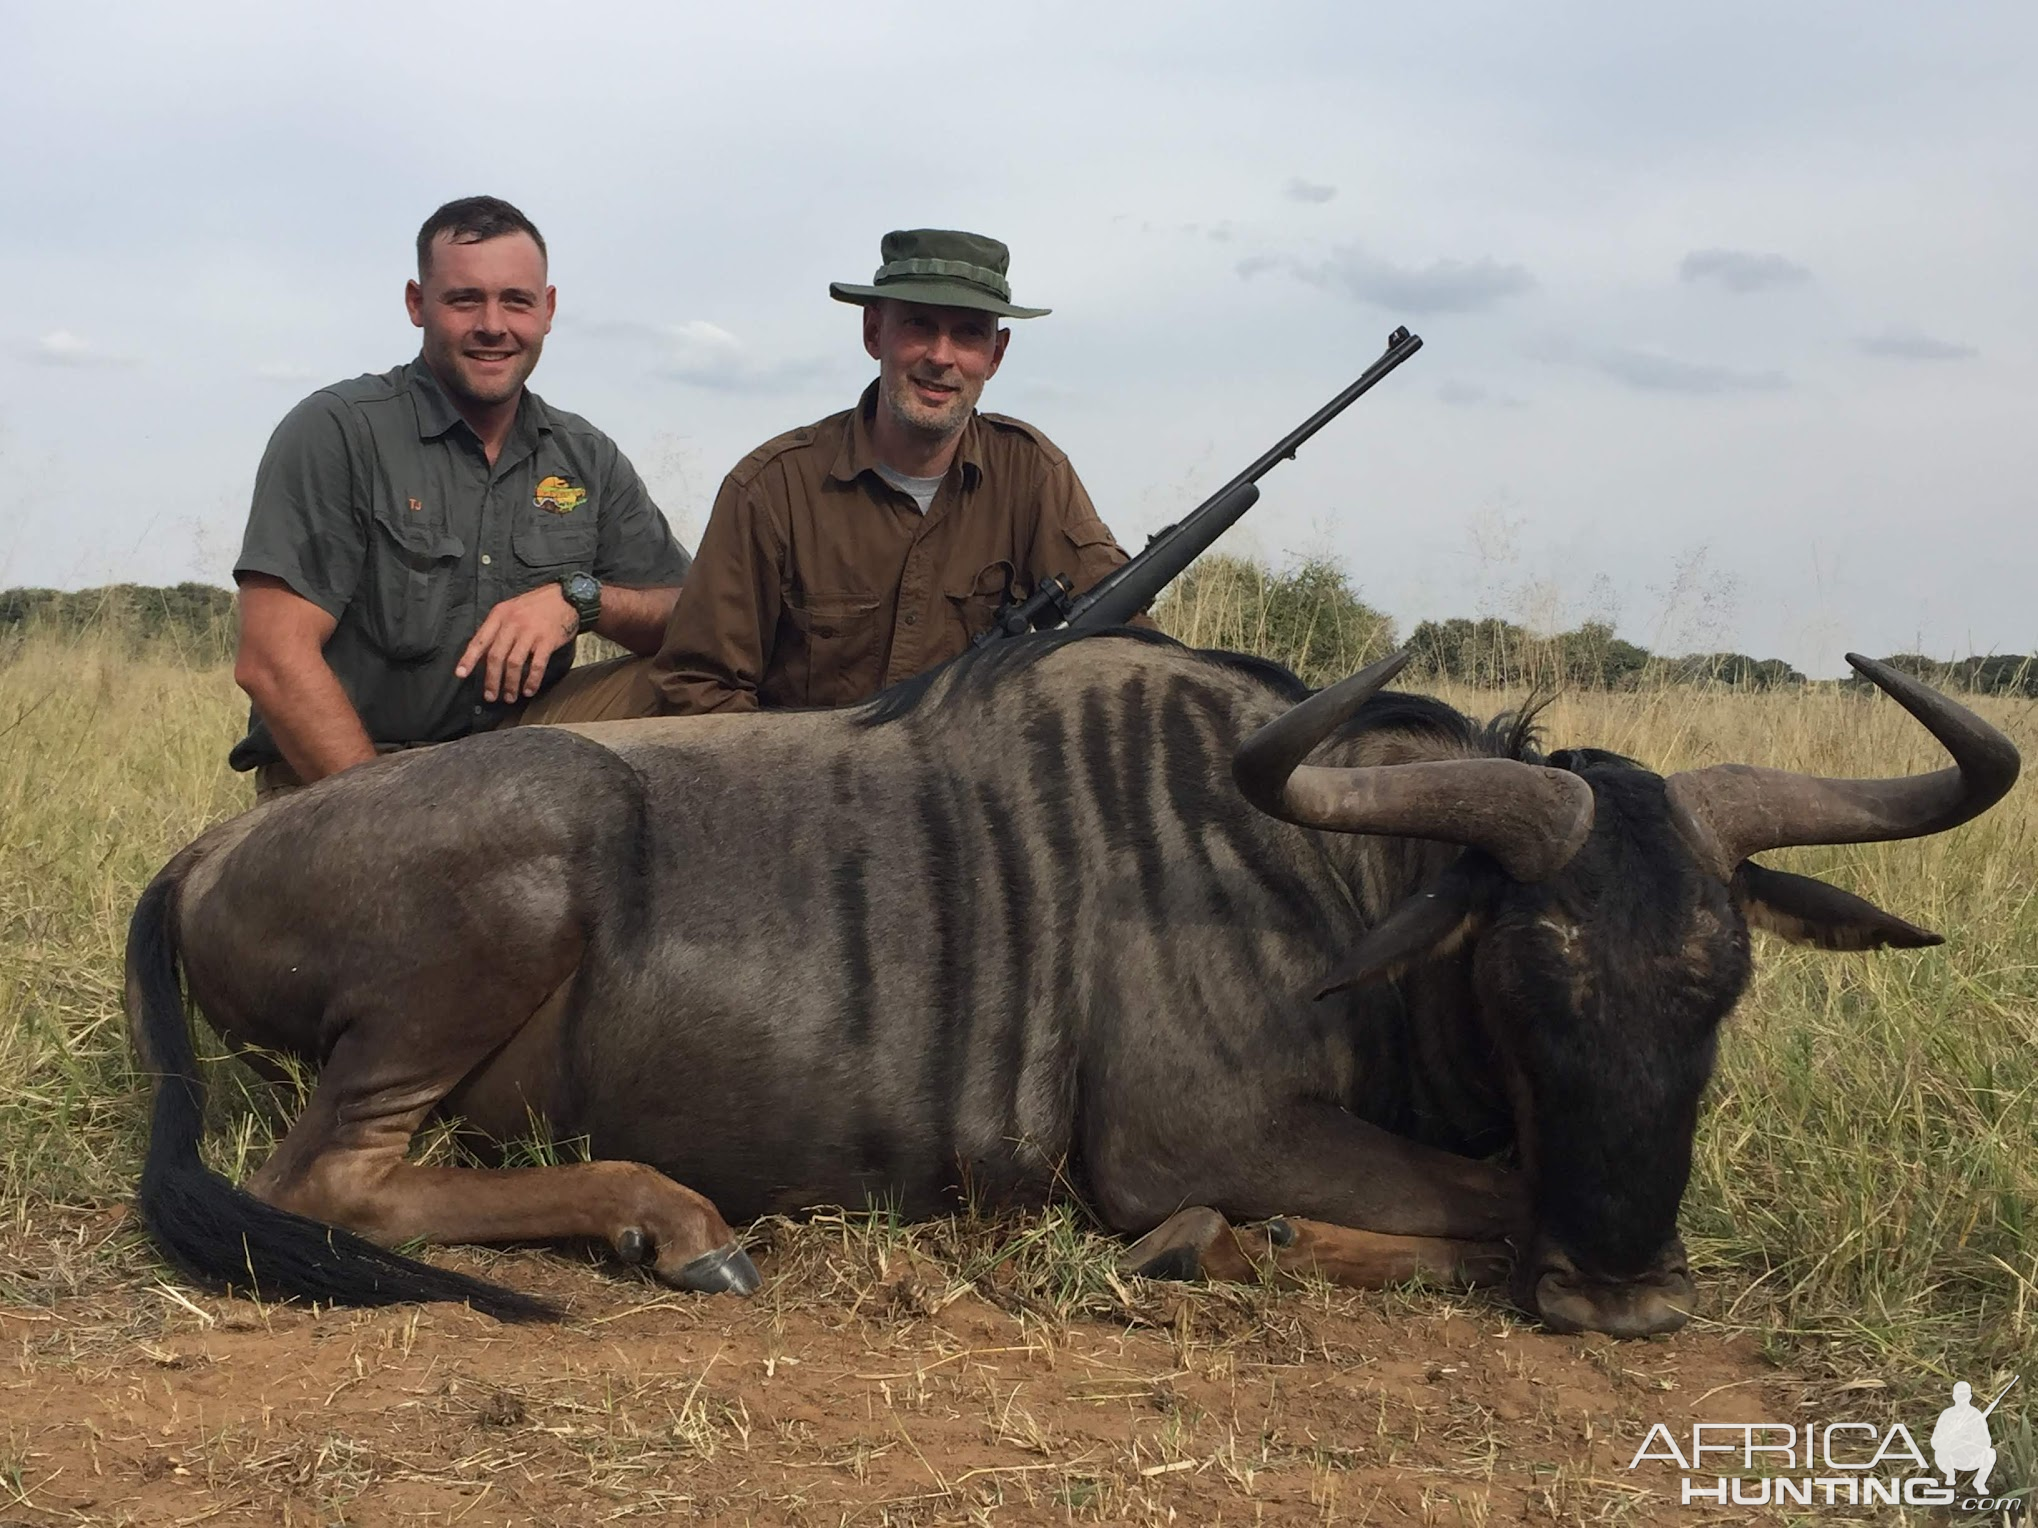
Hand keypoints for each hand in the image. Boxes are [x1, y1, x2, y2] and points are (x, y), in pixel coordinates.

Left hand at [456, 585, 578, 702]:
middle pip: (496, 656)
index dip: (469, 659)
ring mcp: (530, 632)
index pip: (480, 640)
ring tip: (510, 697)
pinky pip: (536, 665)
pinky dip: (531, 680)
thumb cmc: (537, 605)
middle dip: (491, 680)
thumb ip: (498, 628)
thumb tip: (483, 654)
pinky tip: (529, 690)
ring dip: (510, 684)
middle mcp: (513, 624)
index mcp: (499, 615)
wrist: (567, 597)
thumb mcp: (511, 609)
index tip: (461, 674)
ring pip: (514, 663)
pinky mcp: (547, 640)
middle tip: (490, 696)